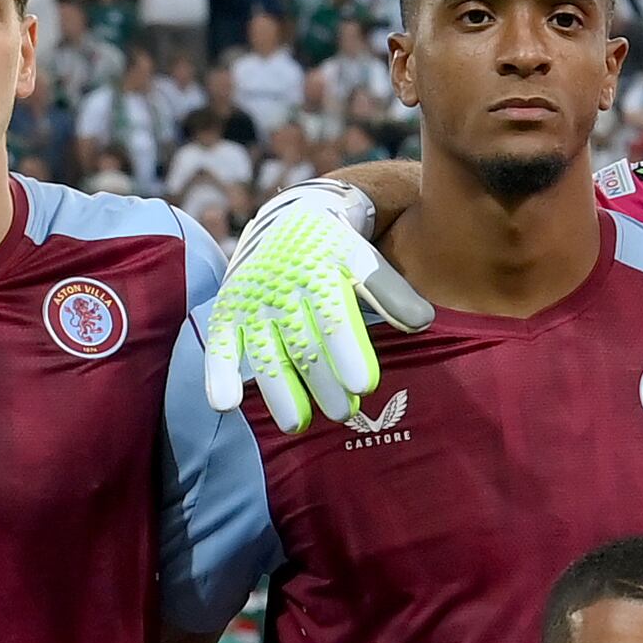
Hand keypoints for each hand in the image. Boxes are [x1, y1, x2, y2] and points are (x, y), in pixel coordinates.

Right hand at [200, 178, 431, 430]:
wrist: (288, 218)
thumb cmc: (334, 250)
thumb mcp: (362, 259)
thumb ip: (389, 291)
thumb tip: (423, 321)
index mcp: (319, 270)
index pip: (333, 316)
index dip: (347, 351)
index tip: (364, 385)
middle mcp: (281, 286)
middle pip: (303, 342)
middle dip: (322, 381)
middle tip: (343, 414)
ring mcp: (252, 301)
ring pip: (265, 351)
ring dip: (280, 390)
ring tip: (298, 424)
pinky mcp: (228, 312)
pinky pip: (220, 344)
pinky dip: (220, 373)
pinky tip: (226, 404)